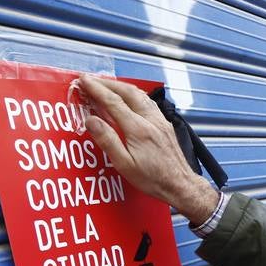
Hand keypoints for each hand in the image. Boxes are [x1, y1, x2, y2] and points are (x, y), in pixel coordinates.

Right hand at [78, 74, 218, 221]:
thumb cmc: (153, 179)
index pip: (113, 101)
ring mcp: (160, 121)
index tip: (84, 81)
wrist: (180, 185)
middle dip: (107, 83)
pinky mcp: (165, 125)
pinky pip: (148, 102)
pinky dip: (134, 94)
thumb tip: (91, 120)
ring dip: (122, 86)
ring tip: (107, 85)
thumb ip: (107, 140)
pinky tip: (130, 97)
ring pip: (140, 94)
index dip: (96, 89)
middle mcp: (151, 120)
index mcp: (138, 129)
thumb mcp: (124, 164)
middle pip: (127, 92)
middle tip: (92, 80)